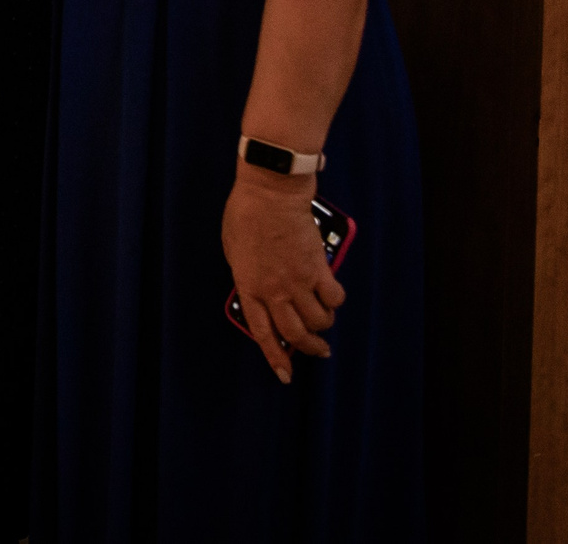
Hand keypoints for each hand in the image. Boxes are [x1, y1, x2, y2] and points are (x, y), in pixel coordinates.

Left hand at [221, 167, 344, 382]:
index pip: (263, 333)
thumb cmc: (245, 213)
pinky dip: (335, 303)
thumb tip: (257, 289)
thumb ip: (246, 274)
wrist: (270, 192)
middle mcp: (274, 290)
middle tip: (318, 351)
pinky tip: (332, 299)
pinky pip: (333, 298)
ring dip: (323, 326)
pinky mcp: (318, 268)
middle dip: (309, 349)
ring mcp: (297, 281)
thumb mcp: (233, 249)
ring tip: (324, 321)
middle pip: (295, 334)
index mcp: (249, 286)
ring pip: (318, 320)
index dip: (275, 357)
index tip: (285, 375)